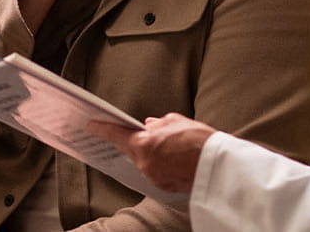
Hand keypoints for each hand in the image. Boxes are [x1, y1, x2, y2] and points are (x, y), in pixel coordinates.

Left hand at [89, 113, 216, 192]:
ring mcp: (153, 177)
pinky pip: (156, 171)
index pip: (116, 135)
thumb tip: (149, 126)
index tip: (92, 126)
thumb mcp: (177, 122)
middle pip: (132, 149)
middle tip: (145, 132)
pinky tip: (174, 158)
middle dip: (136, 140)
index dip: (102, 129)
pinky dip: (161, 164)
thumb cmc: (199, 141)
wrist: (217, 166)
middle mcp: (144, 164)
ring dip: (152, 152)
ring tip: (170, 144)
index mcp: (143, 145)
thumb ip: (158, 124)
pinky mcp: (164, 186)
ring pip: (145, 161)